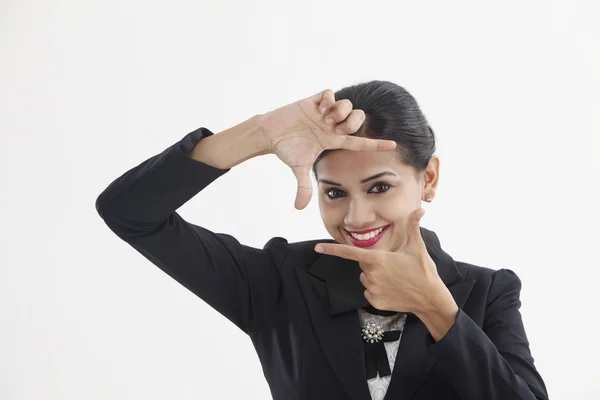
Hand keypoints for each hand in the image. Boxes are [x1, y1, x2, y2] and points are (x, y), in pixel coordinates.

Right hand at [257, 89, 396, 209]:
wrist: (270, 134)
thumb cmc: (286, 150)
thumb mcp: (298, 168)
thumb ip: (303, 187)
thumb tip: (299, 208)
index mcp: (333, 140)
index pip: (360, 142)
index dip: (377, 144)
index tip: (393, 145)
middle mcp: (333, 125)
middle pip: (358, 118)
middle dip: (351, 124)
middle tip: (336, 130)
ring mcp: (324, 112)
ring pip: (346, 105)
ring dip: (339, 112)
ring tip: (324, 120)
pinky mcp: (314, 101)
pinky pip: (330, 94)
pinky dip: (328, 99)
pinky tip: (319, 108)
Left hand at [313, 208, 445, 314]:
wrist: (430, 299)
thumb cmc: (423, 272)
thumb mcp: (418, 248)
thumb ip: (413, 227)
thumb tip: (420, 210)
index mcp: (378, 260)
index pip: (349, 252)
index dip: (332, 249)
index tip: (318, 247)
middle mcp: (371, 275)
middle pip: (363, 265)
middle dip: (373, 263)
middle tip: (393, 266)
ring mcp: (372, 289)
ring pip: (365, 278)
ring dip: (375, 276)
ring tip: (394, 278)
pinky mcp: (374, 302)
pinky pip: (369, 291)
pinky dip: (377, 290)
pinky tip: (392, 289)